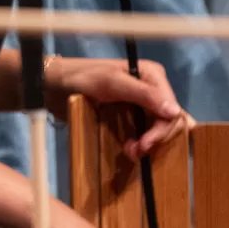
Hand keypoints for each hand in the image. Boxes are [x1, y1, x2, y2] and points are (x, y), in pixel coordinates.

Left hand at [45, 54, 188, 161]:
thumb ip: (143, 94)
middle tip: (135, 151)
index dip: (163, 129)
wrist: (54, 86)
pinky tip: (129, 149)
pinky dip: (141, 143)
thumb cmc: (81, 78)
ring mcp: (141, 103)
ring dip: (148, 143)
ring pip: (159, 128)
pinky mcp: (130, 115)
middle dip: (155, 138)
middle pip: (169, 120)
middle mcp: (152, 89)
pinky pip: (145, 131)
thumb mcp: (111, 83)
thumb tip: (174, 112)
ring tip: (130, 152)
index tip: (145, 144)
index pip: (172, 108)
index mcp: (152, 76)